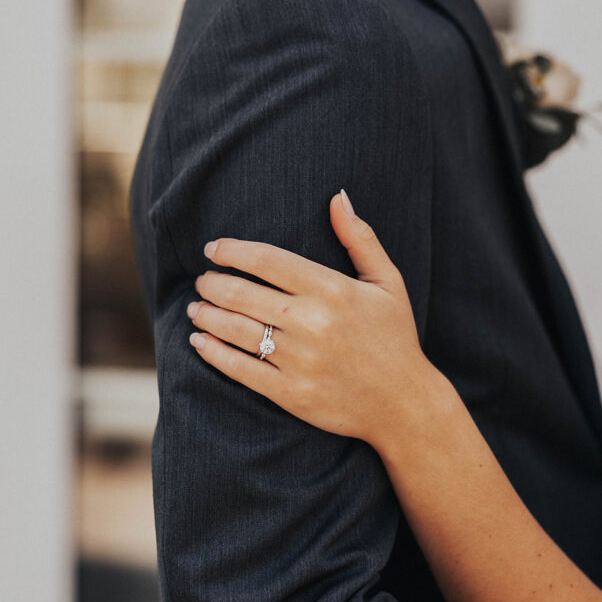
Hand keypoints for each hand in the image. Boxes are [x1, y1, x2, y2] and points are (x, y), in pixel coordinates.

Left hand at [188, 190, 447, 453]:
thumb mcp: (388, 282)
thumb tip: (337, 196)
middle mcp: (312, 322)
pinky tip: (199, 342)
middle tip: (202, 280)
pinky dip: (213, 353)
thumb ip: (360, 238)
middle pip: (242, 294)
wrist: (405, 405)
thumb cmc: (395, 337)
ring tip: (196, 307)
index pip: (267, 260)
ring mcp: (300, 359)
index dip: (232, 251)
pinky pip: (241, 369)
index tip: (213, 249)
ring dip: (207, 315)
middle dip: (212, 283)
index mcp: (332, 289)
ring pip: (235, 330)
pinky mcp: (291, 393)